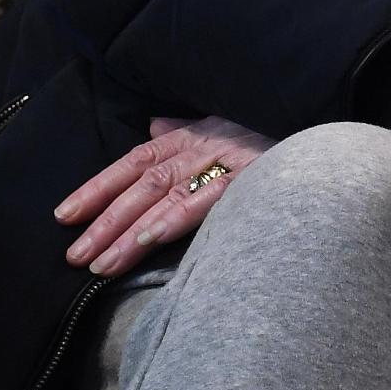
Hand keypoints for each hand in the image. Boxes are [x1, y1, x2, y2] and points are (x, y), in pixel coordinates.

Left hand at [56, 115, 274, 277]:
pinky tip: (148, 241)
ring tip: (101, 265)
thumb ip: (187, 128)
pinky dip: (174, 219)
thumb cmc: (275, 138)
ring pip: (165, 196)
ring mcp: (227, 161)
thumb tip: (153, 125)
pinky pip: (205, 201)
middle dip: (106, 220)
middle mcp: (205, 145)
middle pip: (143, 184)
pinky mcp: (251, 178)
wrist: (325, 144)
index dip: (99, 186)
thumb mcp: (228, 125)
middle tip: (74, 255)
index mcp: (195, 134)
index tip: (65, 215)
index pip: (136, 161)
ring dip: (129, 232)